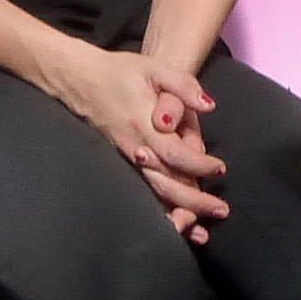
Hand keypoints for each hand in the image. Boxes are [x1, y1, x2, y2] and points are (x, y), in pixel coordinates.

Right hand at [46, 38, 229, 219]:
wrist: (78, 79)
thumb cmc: (119, 72)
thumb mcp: (155, 68)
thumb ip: (183, 86)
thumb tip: (208, 106)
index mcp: (145, 126)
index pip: (175, 155)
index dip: (199, 165)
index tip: (220, 168)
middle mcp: (135, 148)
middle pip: (166, 183)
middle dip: (194, 201)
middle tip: (221, 210)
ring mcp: (126, 158)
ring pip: (153, 192)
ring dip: (177, 212)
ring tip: (201, 231)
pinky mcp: (122, 162)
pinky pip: (142, 190)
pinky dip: (159, 209)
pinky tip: (173, 224)